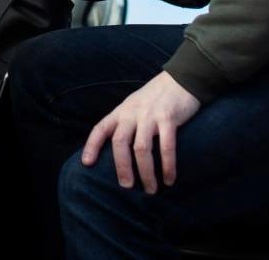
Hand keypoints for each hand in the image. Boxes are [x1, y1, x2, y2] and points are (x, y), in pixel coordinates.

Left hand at [81, 71, 200, 193]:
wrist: (180, 79)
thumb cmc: (155, 98)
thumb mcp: (134, 106)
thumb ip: (125, 123)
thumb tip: (117, 151)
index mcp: (121, 111)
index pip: (101, 128)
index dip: (91, 146)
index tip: (87, 164)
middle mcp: (132, 113)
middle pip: (120, 142)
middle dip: (122, 167)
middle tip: (127, 186)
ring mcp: (150, 115)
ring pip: (142, 148)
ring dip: (146, 173)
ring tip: (151, 189)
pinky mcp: (169, 118)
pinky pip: (166, 146)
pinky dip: (168, 165)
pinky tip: (170, 179)